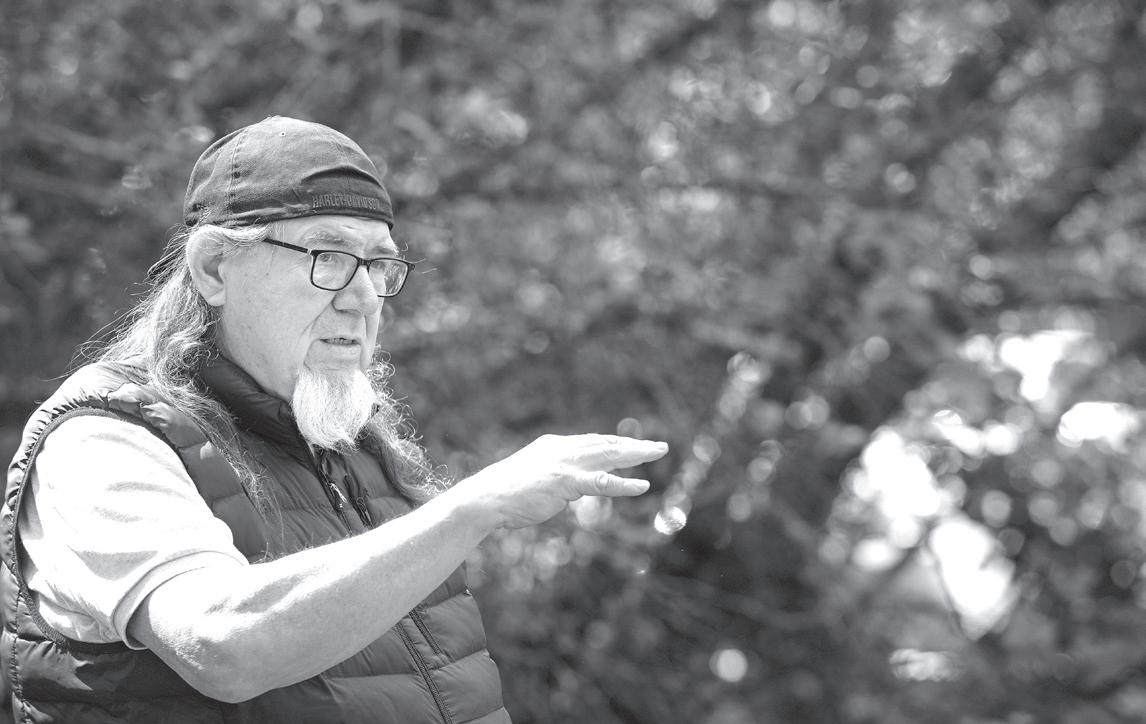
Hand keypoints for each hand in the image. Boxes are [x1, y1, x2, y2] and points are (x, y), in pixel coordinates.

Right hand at [453, 434, 668, 530]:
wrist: (486, 498)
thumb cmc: (505, 493)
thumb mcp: (533, 476)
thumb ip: (553, 476)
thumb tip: (565, 487)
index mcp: (555, 446)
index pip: (592, 442)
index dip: (615, 444)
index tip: (632, 445)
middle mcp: (563, 449)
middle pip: (606, 444)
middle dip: (634, 445)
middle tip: (659, 446)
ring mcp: (565, 464)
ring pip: (608, 456)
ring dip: (636, 454)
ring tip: (658, 452)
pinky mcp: (565, 482)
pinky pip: (601, 482)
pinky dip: (623, 484)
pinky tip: (643, 485)